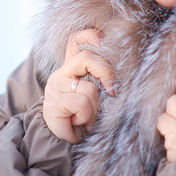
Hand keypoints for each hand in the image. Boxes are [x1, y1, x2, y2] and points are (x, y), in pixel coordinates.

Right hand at [42, 28, 116, 143]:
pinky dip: (86, 116)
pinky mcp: (54, 101)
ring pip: (89, 88)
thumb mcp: (95, 96)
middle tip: (112, 91)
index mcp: (72, 68)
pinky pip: (81, 104)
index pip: (76, 39)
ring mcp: (56, 86)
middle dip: (106, 73)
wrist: (62, 141)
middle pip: (86, 57)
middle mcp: (62, 72)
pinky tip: (79, 122)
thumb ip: (102, 81)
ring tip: (88, 117)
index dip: (89, 35)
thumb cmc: (83, 118)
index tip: (103, 41)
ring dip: (95, 108)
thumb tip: (120, 77)